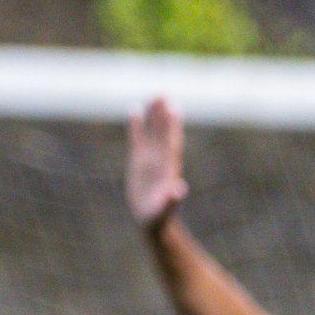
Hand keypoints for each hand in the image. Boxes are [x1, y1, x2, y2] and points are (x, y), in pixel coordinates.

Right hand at [126, 98, 189, 227]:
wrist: (151, 221)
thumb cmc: (158, 218)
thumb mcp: (164, 210)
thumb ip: (172, 199)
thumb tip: (180, 189)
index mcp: (168, 168)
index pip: (170, 142)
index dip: (171, 126)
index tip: (173, 107)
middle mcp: (161, 159)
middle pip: (162, 132)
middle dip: (162, 114)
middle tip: (162, 93)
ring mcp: (150, 158)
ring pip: (152, 132)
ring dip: (153, 114)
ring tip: (154, 95)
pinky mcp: (138, 161)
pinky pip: (137, 138)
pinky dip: (136, 124)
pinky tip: (134, 109)